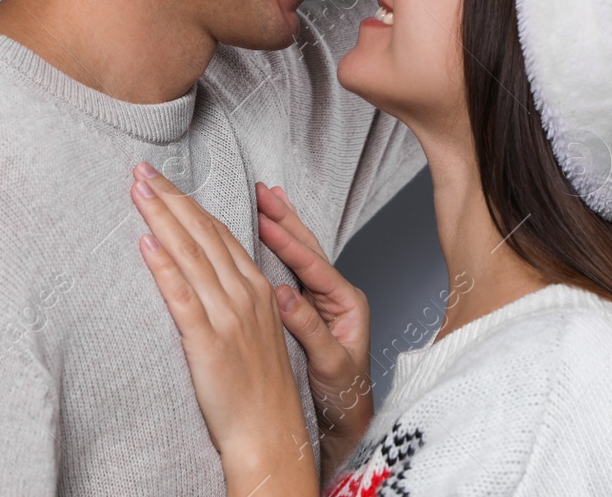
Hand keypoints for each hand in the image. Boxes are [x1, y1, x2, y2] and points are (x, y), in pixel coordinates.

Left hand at [133, 164, 316, 496]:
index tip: (163, 181)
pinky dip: (163, 266)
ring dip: (162, 218)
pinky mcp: (208, 341)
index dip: (189, 204)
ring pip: (191, 255)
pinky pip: (182, 297)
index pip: (219, 233)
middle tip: (141, 170)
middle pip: (203, 234)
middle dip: (171, 198)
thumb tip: (202, 272)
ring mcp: (227, 316)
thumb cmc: (258, 388)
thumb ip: (234, 298)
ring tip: (138, 191)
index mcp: (256, 289)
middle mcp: (244, 295)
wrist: (269, 433)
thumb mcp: (253, 331)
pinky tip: (145, 243)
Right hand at [256, 182, 372, 472]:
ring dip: (282, 224)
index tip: (265, 220)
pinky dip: (280, 246)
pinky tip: (269, 229)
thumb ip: (310, 331)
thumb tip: (284, 296)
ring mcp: (323, 299)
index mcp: (347, 304)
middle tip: (262, 190)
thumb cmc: (345, 398)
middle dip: (285, 218)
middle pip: (309, 248)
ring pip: (300, 253)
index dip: (288, 242)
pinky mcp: (309, 308)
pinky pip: (291, 269)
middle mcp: (337, 295)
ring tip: (267, 196)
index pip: (313, 265)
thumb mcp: (330, 366)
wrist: (349, 421)